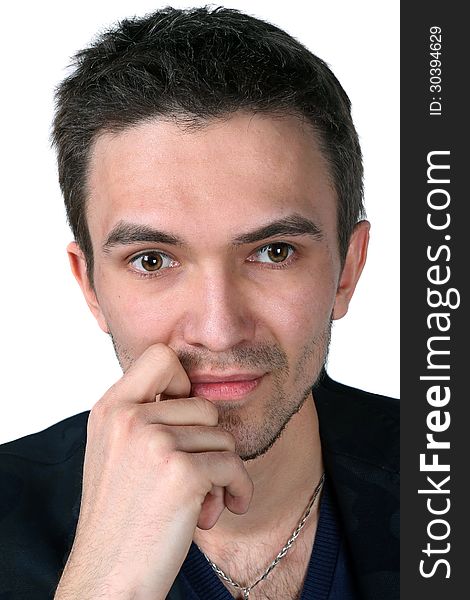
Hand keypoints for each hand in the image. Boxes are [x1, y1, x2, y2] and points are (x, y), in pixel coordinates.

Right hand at [55, 344, 252, 599]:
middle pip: (204, 405)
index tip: (182, 415)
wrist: (108, 578)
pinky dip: (237, 490)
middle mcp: (129, 417)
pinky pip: (234, 466)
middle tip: (190, 478)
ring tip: (196, 501)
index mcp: (110, 408)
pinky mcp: (183, 472)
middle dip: (207, 444)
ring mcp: (155, 442)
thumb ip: (143, 415)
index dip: (182, 379)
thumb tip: (192, 393)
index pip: (161, 355)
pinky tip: (216, 512)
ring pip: (223, 438)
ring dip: (220, 473)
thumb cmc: (120, 518)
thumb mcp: (114, 452)